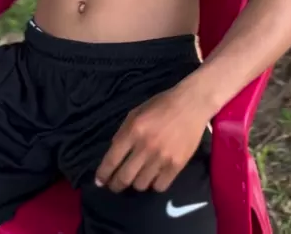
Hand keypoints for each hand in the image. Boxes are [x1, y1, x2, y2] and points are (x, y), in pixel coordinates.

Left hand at [95, 81, 209, 193]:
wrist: (191, 104)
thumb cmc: (161, 105)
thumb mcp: (136, 112)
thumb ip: (123, 132)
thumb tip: (113, 153)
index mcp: (133, 130)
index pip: (112, 159)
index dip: (103, 174)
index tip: (99, 182)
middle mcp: (146, 146)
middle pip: (124, 177)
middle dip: (116, 185)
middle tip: (115, 185)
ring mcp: (162, 157)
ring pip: (141, 185)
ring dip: (136, 183)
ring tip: (137, 177)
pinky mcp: (177, 165)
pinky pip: (159, 186)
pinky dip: (154, 184)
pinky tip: (154, 177)